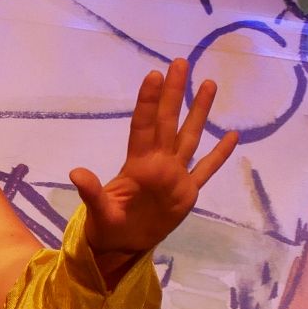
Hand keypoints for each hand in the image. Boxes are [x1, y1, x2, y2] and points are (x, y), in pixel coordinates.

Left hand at [70, 58, 238, 259]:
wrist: (121, 247)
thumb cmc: (107, 227)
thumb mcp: (98, 211)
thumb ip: (92, 192)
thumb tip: (75, 173)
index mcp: (139, 164)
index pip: (145, 126)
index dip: (149, 101)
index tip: (154, 74)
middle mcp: (159, 163)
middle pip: (169, 121)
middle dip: (174, 92)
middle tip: (180, 61)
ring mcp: (176, 176)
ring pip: (191, 136)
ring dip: (200, 111)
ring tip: (209, 83)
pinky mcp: (188, 193)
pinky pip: (207, 169)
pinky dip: (219, 154)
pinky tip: (232, 135)